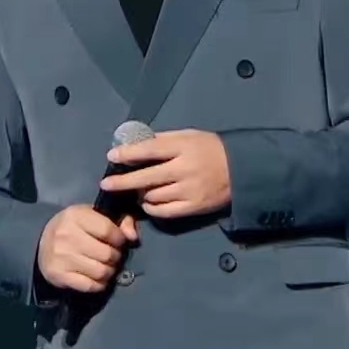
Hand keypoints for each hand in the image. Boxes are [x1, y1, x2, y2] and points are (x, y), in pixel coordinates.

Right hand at [37, 205, 139, 292]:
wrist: (41, 244)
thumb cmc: (74, 228)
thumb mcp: (93, 216)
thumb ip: (119, 221)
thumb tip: (133, 237)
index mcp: (75, 216)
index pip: (108, 230)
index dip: (119, 239)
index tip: (118, 241)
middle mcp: (66, 235)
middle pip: (107, 254)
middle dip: (116, 257)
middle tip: (113, 257)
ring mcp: (61, 257)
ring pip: (101, 271)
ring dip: (109, 272)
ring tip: (106, 267)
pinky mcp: (59, 275)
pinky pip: (90, 285)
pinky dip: (99, 284)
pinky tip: (97, 278)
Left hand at [101, 129, 230, 218]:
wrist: (242, 169)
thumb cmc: (211, 148)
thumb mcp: (189, 136)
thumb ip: (163, 140)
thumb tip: (135, 144)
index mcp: (182, 147)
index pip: (149, 150)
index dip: (128, 154)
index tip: (112, 156)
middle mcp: (184, 169)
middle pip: (146, 177)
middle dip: (122, 182)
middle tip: (106, 184)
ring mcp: (189, 190)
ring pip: (153, 196)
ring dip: (140, 194)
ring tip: (138, 190)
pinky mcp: (193, 207)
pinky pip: (164, 212)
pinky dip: (152, 208)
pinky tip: (148, 202)